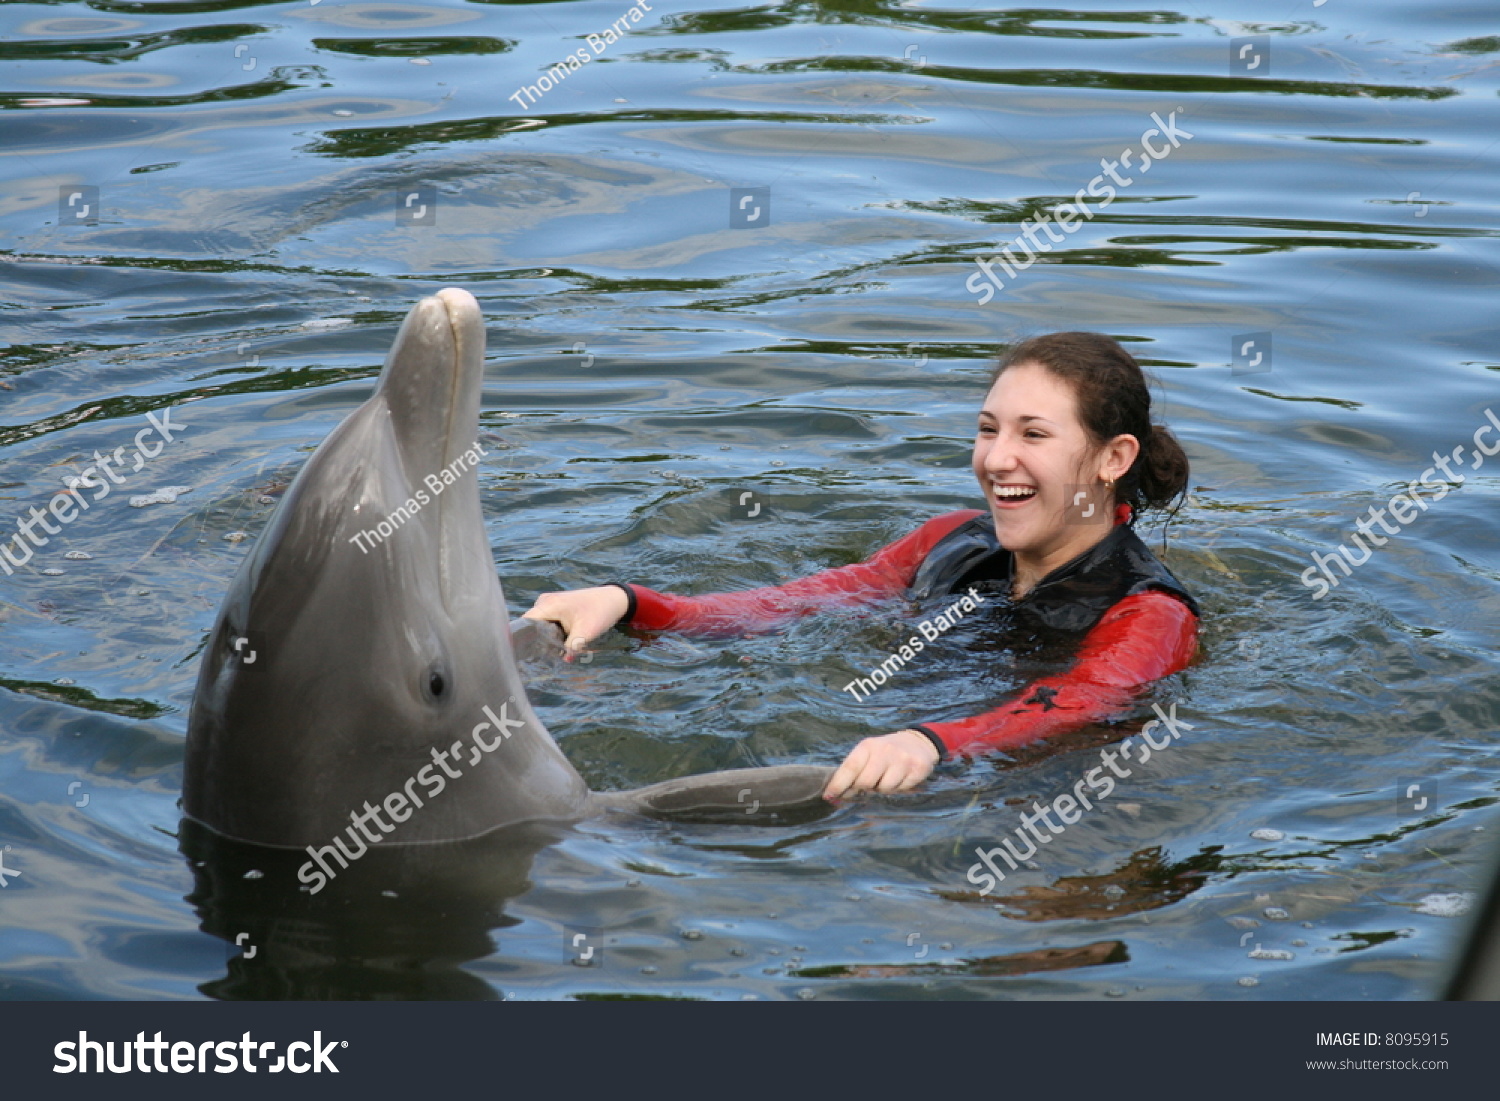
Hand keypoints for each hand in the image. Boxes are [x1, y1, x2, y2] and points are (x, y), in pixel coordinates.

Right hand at [521, 585, 628, 660]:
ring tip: (551, 651)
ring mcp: (549, 602)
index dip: (524, 639)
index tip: (527, 655)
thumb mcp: (585, 634)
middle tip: (542, 658)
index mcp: (548, 604)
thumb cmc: (600, 612)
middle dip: (536, 641)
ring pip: (539, 624)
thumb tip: (562, 661)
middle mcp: (544, 601)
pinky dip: (550, 632)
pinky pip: (546, 621)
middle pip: (531, 625)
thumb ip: (571, 648)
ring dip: (545, 637)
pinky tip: (557, 642)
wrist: (613, 599)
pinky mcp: (555, 606)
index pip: (525, 623)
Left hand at [823, 729, 938, 799]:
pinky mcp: (917, 769)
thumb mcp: (868, 754)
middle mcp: (884, 751)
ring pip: (884, 788)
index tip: (829, 796)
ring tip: (886, 778)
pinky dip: (898, 789)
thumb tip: (835, 795)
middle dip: (863, 788)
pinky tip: (900, 778)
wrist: (917, 742)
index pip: (850, 767)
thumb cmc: (885, 752)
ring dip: (882, 789)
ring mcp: (902, 760)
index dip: (838, 784)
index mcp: (868, 746)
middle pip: (866, 782)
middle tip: (867, 785)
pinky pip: (901, 790)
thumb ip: (853, 772)